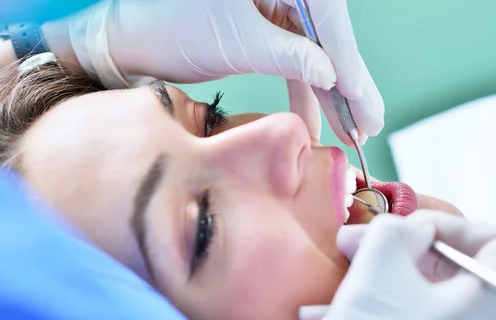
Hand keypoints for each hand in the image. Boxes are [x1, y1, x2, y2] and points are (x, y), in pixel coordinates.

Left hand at [63, 0, 383, 143]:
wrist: (127, 34)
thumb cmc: (170, 27)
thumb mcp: (236, 44)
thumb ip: (291, 57)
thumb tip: (333, 75)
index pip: (328, 21)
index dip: (351, 70)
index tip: (367, 110)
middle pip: (328, 35)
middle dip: (346, 85)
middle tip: (367, 126)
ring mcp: (274, 0)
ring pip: (313, 49)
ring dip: (327, 92)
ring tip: (348, 131)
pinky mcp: (264, 20)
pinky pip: (293, 54)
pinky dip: (301, 87)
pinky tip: (313, 120)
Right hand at [297, 211, 495, 319]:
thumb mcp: (372, 279)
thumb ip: (396, 233)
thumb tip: (412, 230)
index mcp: (484, 311)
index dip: (462, 225)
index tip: (412, 234)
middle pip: (459, 273)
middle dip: (401, 253)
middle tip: (352, 248)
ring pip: (426, 307)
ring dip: (379, 287)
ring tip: (331, 294)